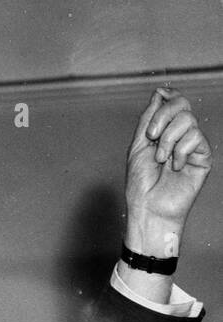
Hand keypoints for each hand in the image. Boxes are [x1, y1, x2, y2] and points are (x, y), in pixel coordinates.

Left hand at [124, 88, 210, 253]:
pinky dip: (180, 151)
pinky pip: (195, 137)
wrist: (149, 208)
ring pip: (188, 120)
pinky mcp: (203, 156)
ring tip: (161, 160)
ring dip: (167, 140)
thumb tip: (159, 93)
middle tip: (151, 137)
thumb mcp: (138, 147)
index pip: (173, 102)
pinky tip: (175, 166)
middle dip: (162, 117)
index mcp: (163, 131)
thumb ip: (147, 120)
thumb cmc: (141, 184)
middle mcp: (179, 135)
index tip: (158, 99)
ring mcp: (192, 145)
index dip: (167, 97)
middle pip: (182, 104)